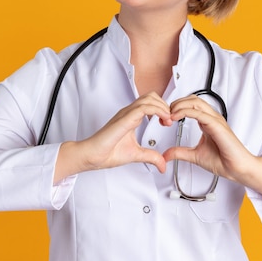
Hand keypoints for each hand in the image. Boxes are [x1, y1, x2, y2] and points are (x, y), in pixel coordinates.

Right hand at [55, 92, 172, 180]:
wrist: (92, 156)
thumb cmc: (107, 152)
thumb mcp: (136, 154)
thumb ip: (151, 157)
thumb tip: (162, 164)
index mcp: (131, 117)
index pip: (150, 103)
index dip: (163, 109)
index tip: (168, 122)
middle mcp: (128, 113)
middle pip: (151, 96)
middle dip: (165, 105)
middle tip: (169, 120)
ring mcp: (126, 114)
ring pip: (149, 98)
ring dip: (162, 107)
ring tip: (167, 119)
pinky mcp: (124, 119)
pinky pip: (143, 108)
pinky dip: (157, 110)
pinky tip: (162, 119)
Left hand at [163, 94, 261, 201]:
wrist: (238, 169)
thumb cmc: (224, 161)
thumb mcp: (195, 156)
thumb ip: (180, 153)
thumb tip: (166, 154)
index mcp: (207, 122)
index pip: (191, 105)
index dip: (176, 107)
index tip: (165, 118)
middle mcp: (211, 118)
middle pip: (192, 99)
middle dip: (176, 103)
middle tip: (165, 114)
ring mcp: (215, 120)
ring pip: (196, 102)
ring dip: (180, 105)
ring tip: (169, 114)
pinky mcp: (217, 126)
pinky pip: (200, 113)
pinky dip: (186, 112)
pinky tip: (176, 117)